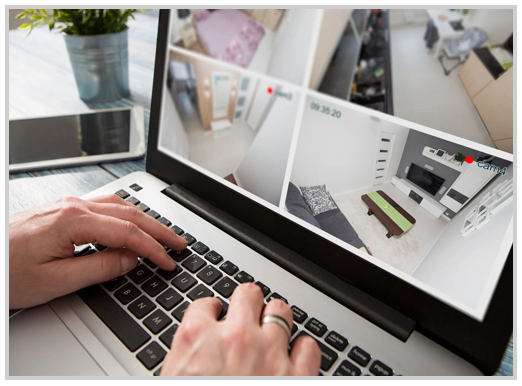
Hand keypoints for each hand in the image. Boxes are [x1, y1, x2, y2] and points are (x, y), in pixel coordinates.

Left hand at [9, 195, 186, 308]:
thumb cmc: (7, 271)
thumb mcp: (56, 280)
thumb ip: (99, 268)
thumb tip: (131, 260)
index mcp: (73, 221)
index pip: (128, 233)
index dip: (153, 250)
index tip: (168, 262)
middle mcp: (74, 206)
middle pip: (130, 214)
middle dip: (159, 230)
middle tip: (179, 243)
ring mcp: (68, 205)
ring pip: (120, 206)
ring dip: (145, 220)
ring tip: (163, 233)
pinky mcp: (63, 210)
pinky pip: (105, 205)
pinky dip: (127, 214)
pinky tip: (132, 222)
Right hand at [161, 284, 320, 375]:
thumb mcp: (176, 378)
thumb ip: (187, 356)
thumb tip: (194, 348)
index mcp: (197, 338)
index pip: (207, 303)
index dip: (213, 310)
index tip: (216, 317)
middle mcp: (235, 337)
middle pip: (248, 294)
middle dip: (248, 302)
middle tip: (247, 315)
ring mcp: (269, 352)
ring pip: (281, 311)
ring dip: (277, 319)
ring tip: (273, 330)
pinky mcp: (297, 375)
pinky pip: (308, 346)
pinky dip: (303, 350)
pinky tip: (294, 358)